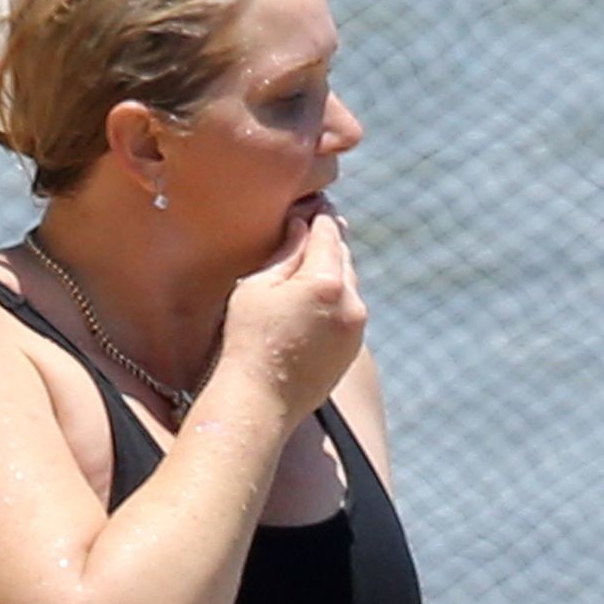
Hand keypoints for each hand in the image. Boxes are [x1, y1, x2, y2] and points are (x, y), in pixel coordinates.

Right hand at [222, 207, 365, 423]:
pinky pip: (349, 311)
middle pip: (343, 257)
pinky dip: (336, 299)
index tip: (314, 203)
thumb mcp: (257, 288)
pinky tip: (316, 299)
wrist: (260, 401)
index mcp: (326, 282)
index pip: (327, 234)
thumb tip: (302, 226)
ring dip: (334, 271)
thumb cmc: (248, 342)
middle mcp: (350, 303)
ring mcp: (356, 329)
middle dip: (329, 242)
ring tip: (313, 262)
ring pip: (349, 285)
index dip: (319, 216)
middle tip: (315, 225)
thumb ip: (285, 253)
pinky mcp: (353, 349)